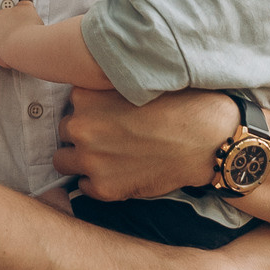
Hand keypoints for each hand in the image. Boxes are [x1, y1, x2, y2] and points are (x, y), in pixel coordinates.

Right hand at [0, 0, 40, 64]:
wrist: (22, 46)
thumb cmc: (9, 54)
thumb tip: (0, 48)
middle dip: (3, 27)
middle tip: (10, 39)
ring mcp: (9, 11)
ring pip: (11, 14)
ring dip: (16, 22)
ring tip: (24, 35)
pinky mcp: (23, 8)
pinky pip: (25, 6)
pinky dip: (27, 13)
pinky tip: (30, 22)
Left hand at [52, 87, 235, 200]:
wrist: (207, 141)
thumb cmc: (180, 106)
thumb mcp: (138, 82)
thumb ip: (108, 88)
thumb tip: (92, 96)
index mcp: (86, 96)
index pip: (72, 103)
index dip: (89, 109)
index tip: (105, 114)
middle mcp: (81, 127)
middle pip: (64, 131)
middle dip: (82, 134)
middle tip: (109, 136)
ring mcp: (90, 159)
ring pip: (63, 161)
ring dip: (80, 159)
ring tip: (107, 158)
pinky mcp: (103, 188)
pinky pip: (83, 186)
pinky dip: (97, 182)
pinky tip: (120, 173)